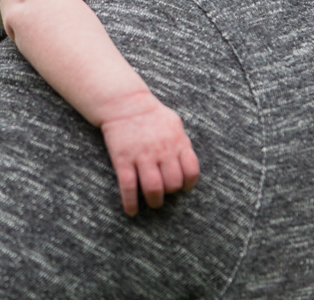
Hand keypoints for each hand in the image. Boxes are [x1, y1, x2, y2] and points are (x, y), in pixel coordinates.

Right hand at [98, 90, 199, 216]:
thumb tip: (188, 162)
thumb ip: (183, 143)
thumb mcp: (174, 124)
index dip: (188, 184)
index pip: (191, 171)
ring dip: (154, 201)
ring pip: (153, 188)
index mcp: (177, 142)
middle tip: (164, 193)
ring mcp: (141, 155)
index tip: (182, 188)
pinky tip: (131, 211)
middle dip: (170, 193)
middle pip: (172, 183)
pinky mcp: (122, 159)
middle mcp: (161, 151)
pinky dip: (130, 202)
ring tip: (152, 203)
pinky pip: (128, 186)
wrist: (124, 102)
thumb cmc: (151, 113)